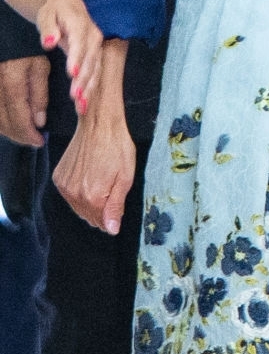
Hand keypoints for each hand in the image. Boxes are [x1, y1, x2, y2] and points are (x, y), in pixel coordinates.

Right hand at [0, 54, 50, 145]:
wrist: (6, 32)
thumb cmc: (27, 47)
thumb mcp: (41, 67)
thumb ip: (39, 95)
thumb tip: (39, 122)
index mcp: (12, 83)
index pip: (18, 118)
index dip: (28, 134)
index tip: (39, 141)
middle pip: (3, 122)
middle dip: (18, 136)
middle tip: (32, 141)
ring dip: (7, 131)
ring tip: (23, 134)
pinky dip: (0, 120)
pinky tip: (9, 123)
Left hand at [35, 0, 101, 116]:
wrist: (68, 3)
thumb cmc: (55, 10)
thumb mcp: (47, 15)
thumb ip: (48, 29)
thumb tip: (49, 43)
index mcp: (81, 25)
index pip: (79, 44)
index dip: (76, 59)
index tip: (72, 74)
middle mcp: (94, 38)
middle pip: (90, 61)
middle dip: (84, 80)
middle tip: (76, 98)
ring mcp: (97, 47)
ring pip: (95, 70)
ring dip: (89, 89)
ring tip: (81, 106)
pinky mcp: (97, 55)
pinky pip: (96, 73)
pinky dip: (91, 89)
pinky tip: (84, 103)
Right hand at [53, 104, 135, 234]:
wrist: (99, 124)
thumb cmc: (117, 147)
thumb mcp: (125, 178)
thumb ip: (116, 207)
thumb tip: (111, 229)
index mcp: (92, 197)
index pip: (102, 222)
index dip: (112, 216)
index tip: (117, 204)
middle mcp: (74, 193)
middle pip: (89, 216)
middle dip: (101, 210)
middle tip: (111, 190)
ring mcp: (64, 185)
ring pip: (78, 207)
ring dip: (90, 202)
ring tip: (101, 182)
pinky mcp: (59, 176)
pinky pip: (69, 194)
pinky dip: (79, 191)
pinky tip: (89, 177)